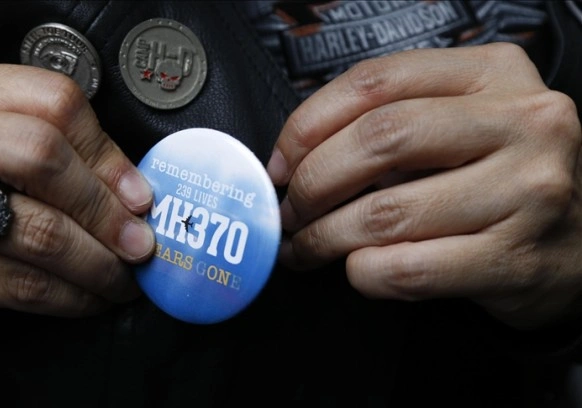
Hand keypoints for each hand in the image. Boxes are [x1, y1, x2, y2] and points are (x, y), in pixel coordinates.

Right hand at [0, 58, 154, 345]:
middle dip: (104, 211)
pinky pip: (17, 283)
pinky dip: (68, 297)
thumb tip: (134, 194)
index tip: (139, 196)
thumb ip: (56, 149)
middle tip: (138, 243)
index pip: (51, 101)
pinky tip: (86, 298)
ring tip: (121, 276)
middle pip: (40, 157)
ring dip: (96, 263)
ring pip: (34, 231)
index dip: (107, 154)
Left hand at [268, 43, 581, 329]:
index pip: (376, 81)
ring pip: (387, 213)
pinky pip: (409, 269)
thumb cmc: (506, 177)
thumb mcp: (466, 123)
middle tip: (290, 209)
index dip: (309, 124)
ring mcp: (527, 191)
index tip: (281, 161)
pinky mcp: (518, 258)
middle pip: (379, 139)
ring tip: (307, 245)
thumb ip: (395, 121)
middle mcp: (522, 123)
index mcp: (495, 74)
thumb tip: (298, 156)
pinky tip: (356, 269)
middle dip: (311, 182)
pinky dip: (364, 274)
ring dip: (325, 237)